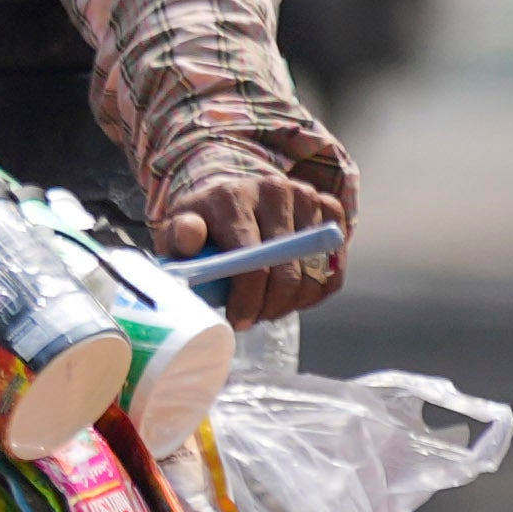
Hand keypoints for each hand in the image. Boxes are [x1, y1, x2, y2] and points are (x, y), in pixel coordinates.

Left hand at [154, 149, 350, 324]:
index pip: (252, 260)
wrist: (232, 198)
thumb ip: (179, 236)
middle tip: (253, 319)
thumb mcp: (179, 229)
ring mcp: (307, 198)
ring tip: (268, 306)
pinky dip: (315, 292)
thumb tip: (190, 237)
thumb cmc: (203, 223)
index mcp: (234, 196)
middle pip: (287, 271)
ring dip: (292, 303)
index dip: (247, 299)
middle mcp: (276, 191)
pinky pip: (333, 268)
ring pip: (314, 275)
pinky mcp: (330, 210)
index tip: (238, 321)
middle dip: (270, 307)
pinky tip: (290, 294)